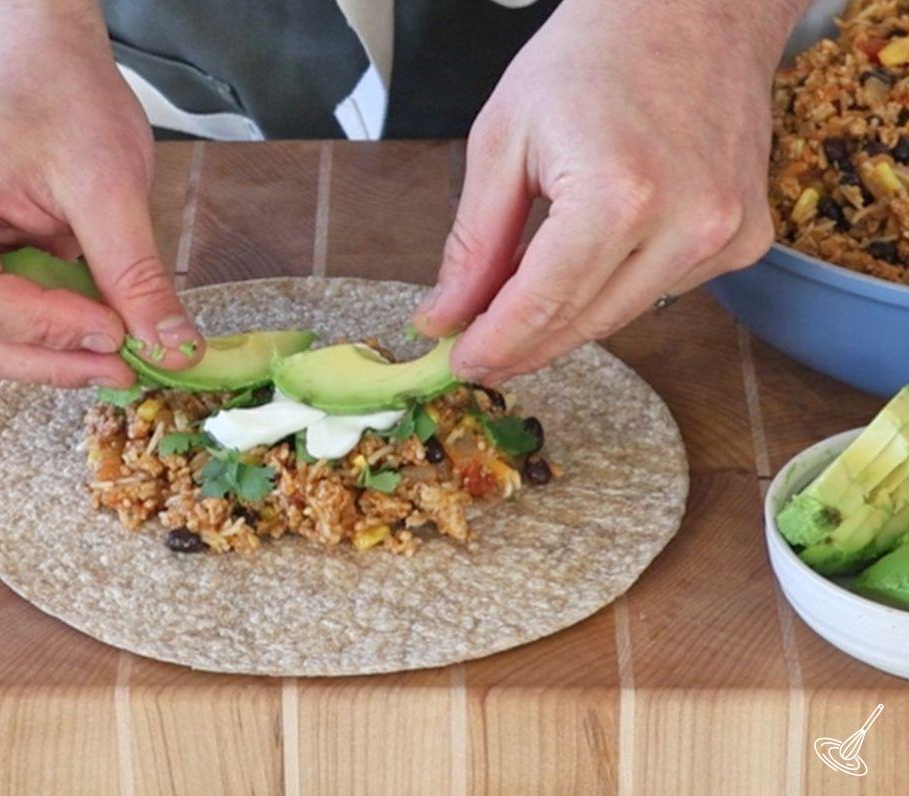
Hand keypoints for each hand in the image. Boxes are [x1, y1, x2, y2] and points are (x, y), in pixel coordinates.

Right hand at [0, 7, 200, 387]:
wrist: (41, 61)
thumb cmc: (58, 95)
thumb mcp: (108, 183)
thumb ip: (134, 274)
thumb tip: (170, 347)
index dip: (55, 334)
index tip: (122, 337)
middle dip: (55, 359)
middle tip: (129, 361)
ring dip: (52, 356)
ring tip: (117, 342)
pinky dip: (46, 338)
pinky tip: (92, 325)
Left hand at [415, 0, 804, 381]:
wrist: (693, 8)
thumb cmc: (594, 54)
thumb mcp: (503, 139)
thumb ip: (474, 241)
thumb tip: (446, 315)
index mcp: (617, 193)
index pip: (542, 305)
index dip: (494, 344)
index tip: (460, 363)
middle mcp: (685, 223)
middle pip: (583, 323)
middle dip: (523, 345)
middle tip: (477, 350)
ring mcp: (724, 235)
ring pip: (621, 317)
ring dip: (565, 320)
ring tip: (518, 304)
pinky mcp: (746, 239)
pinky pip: (662, 292)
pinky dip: (615, 290)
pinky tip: (592, 259)